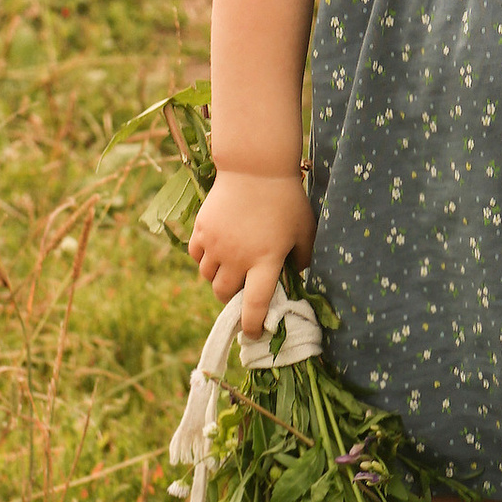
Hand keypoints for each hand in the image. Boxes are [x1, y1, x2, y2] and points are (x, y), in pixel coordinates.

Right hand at [187, 169, 315, 339]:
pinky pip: (196, 256)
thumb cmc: (286, 198)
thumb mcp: (305, 230)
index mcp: (265, 261)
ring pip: (208, 277)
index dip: (253, 325)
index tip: (254, 334)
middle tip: (242, 289)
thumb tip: (296, 278)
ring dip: (219, 278)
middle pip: (224, 294)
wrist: (255, 166)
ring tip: (231, 267)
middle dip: (233, 298)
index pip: (255, 306)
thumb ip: (303, 258)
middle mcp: (237, 257)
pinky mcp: (202, 229)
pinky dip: (204, 259)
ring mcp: (216, 244)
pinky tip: (217, 250)